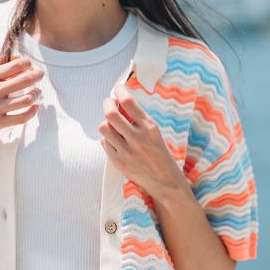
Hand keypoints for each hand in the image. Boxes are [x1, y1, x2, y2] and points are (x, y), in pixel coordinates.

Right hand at [0, 57, 42, 148]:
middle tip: (40, 74)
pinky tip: (34, 108)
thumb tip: (3, 66)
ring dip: (35, 94)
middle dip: (36, 75)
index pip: (13, 65)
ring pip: (26, 98)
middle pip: (24, 80)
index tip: (28, 65)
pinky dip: (32, 111)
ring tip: (36, 92)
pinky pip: (21, 117)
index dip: (25, 64)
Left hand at [98, 80, 181, 200]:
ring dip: (106, 122)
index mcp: (149, 127)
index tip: (117, 88)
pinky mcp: (119, 162)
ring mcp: (127, 151)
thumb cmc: (160, 154)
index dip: (119, 91)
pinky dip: (107, 139)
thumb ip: (138, 120)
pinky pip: (105, 143)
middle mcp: (137, 138)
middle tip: (109, 102)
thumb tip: (119, 103)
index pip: (129, 102)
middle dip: (107, 104)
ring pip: (104, 128)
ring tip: (112, 124)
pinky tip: (115, 140)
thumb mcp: (155, 133)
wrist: (165, 182)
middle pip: (111, 114)